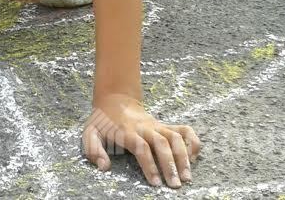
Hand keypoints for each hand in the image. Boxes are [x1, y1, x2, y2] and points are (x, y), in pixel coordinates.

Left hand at [82, 93, 200, 187]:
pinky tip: (194, 157)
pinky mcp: (164, 125)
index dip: (149, 165)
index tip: (156, 183)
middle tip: (176, 184)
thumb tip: (104, 167)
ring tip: (187, 176)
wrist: (114, 100)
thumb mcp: (89, 133)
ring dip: (184, 156)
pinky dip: (192, 141)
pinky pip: (183, 129)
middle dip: (170, 164)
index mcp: (126, 131)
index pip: (141, 147)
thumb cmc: (101, 122)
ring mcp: (156, 125)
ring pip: (175, 136)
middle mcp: (144, 127)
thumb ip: (93, 150)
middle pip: (161, 142)